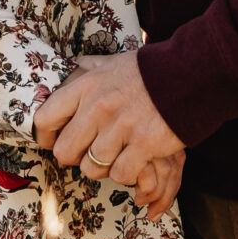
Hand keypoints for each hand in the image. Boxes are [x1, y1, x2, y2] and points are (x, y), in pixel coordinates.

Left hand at [34, 50, 185, 215]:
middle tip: (90, 152)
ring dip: (104, 167)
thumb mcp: (110, 63)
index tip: (54, 141)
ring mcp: (121, 127)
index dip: (46, 137)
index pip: (45, 119)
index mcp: (86, 86)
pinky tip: (135, 162)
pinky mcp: (144, 144)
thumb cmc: (148, 72)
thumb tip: (67, 74)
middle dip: (76, 157)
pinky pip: (121, 175)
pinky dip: (127, 174)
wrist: (192, 74)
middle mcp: (99, 107)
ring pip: (92, 168)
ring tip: (117, 155)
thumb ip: (86, 70)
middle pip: (65, 152)